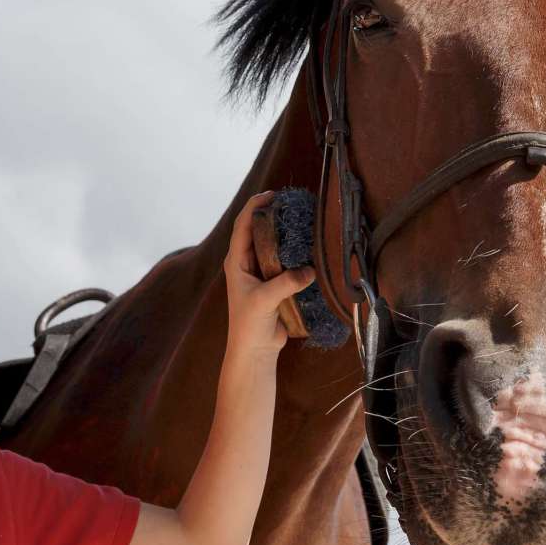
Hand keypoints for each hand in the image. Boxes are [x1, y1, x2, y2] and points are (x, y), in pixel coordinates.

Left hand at [224, 192, 315, 353]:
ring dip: (284, 232)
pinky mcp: (274, 283)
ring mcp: (261, 272)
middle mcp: (246, 263)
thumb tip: (309, 270)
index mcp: (236, 262)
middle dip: (272, 214)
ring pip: (272, 245)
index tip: (271, 195)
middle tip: (292, 202)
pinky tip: (309, 246)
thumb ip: (285, 283)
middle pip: (258, 230)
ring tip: (302, 219)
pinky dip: (295, 252)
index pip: (243, 226)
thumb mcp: (264, 300)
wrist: (255, 350)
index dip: (255, 207)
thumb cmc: (250, 324)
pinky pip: (285, 261)